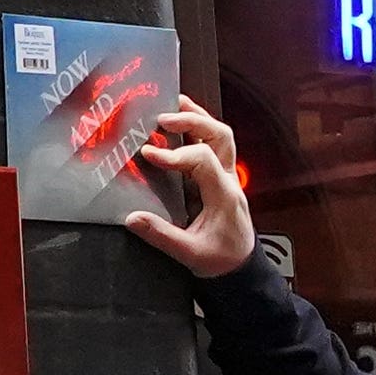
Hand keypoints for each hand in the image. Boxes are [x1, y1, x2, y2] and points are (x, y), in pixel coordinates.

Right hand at [121, 97, 258, 279]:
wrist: (242, 270)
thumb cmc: (221, 261)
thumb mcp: (189, 253)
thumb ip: (161, 236)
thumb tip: (133, 218)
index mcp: (223, 195)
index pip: (203, 160)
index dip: (175, 154)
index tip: (149, 154)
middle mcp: (229, 180)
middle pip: (220, 136)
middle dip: (191, 121)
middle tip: (161, 119)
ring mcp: (228, 176)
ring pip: (220, 135)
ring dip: (197, 117)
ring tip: (172, 104)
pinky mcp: (221, 178)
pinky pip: (214, 145)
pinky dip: (198, 129)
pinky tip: (179, 123)